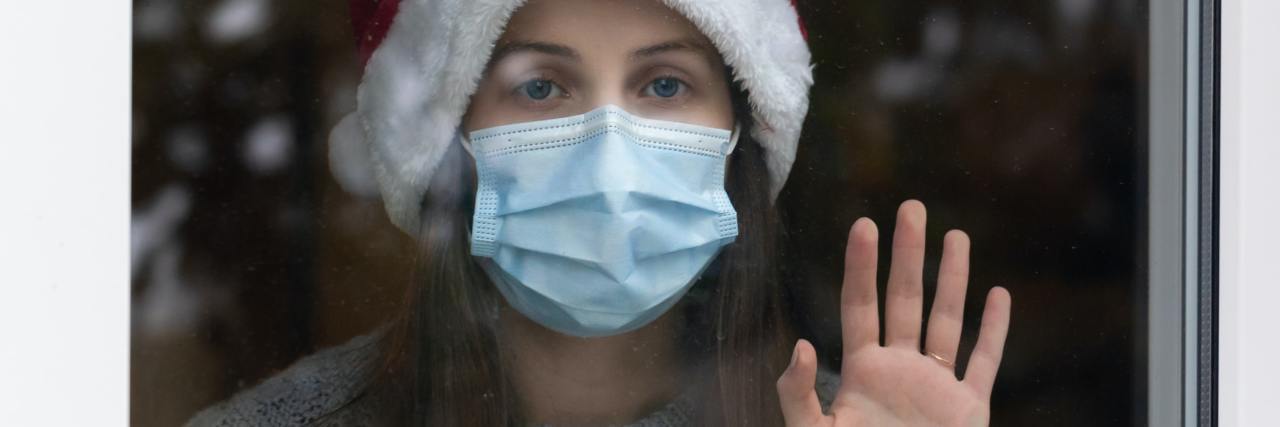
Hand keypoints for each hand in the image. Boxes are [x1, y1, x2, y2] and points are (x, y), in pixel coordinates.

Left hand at [776, 200, 1011, 426]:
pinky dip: (995, 331)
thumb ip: (797, 395)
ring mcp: (937, 387)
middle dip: (908, 254)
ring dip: (953, 279)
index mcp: (862, 372)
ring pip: (948, 321)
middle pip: (905, 300)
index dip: (861, 265)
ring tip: (957, 236)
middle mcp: (901, 370)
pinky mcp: (969, 409)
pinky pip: (985, 363)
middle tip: (912, 208)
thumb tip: (801, 344)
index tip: (863, 224)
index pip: (860, 305)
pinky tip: (1000, 296)